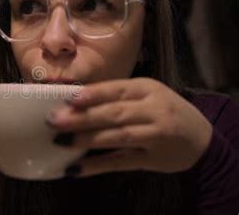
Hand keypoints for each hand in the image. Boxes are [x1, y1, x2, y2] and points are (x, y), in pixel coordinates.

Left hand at [47, 78, 212, 176]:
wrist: (202, 140)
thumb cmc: (164, 112)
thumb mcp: (147, 96)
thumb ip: (117, 97)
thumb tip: (72, 101)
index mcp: (148, 88)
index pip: (115, 89)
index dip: (91, 94)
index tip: (67, 99)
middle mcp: (154, 109)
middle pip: (114, 113)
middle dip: (82, 117)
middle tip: (54, 121)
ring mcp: (156, 135)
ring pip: (117, 136)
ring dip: (87, 139)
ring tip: (62, 141)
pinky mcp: (154, 159)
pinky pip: (121, 162)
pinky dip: (98, 165)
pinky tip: (77, 168)